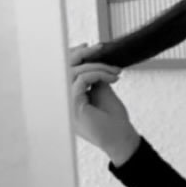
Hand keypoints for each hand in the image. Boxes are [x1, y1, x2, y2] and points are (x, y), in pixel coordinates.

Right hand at [68, 42, 136, 156]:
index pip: (63, 71)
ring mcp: (66, 104)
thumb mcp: (103, 92)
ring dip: (98, 66)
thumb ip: (94, 78)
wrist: (122, 139)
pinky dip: (98, 74)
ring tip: (115, 72)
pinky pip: (82, 80)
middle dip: (82, 54)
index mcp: (68, 97)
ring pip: (74, 72)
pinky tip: (113, 78)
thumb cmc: (114, 120)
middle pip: (64, 68)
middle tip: (100, 48)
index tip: (89, 47)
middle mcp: (63, 100)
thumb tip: (92, 61)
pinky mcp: (74, 106)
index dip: (72, 56)